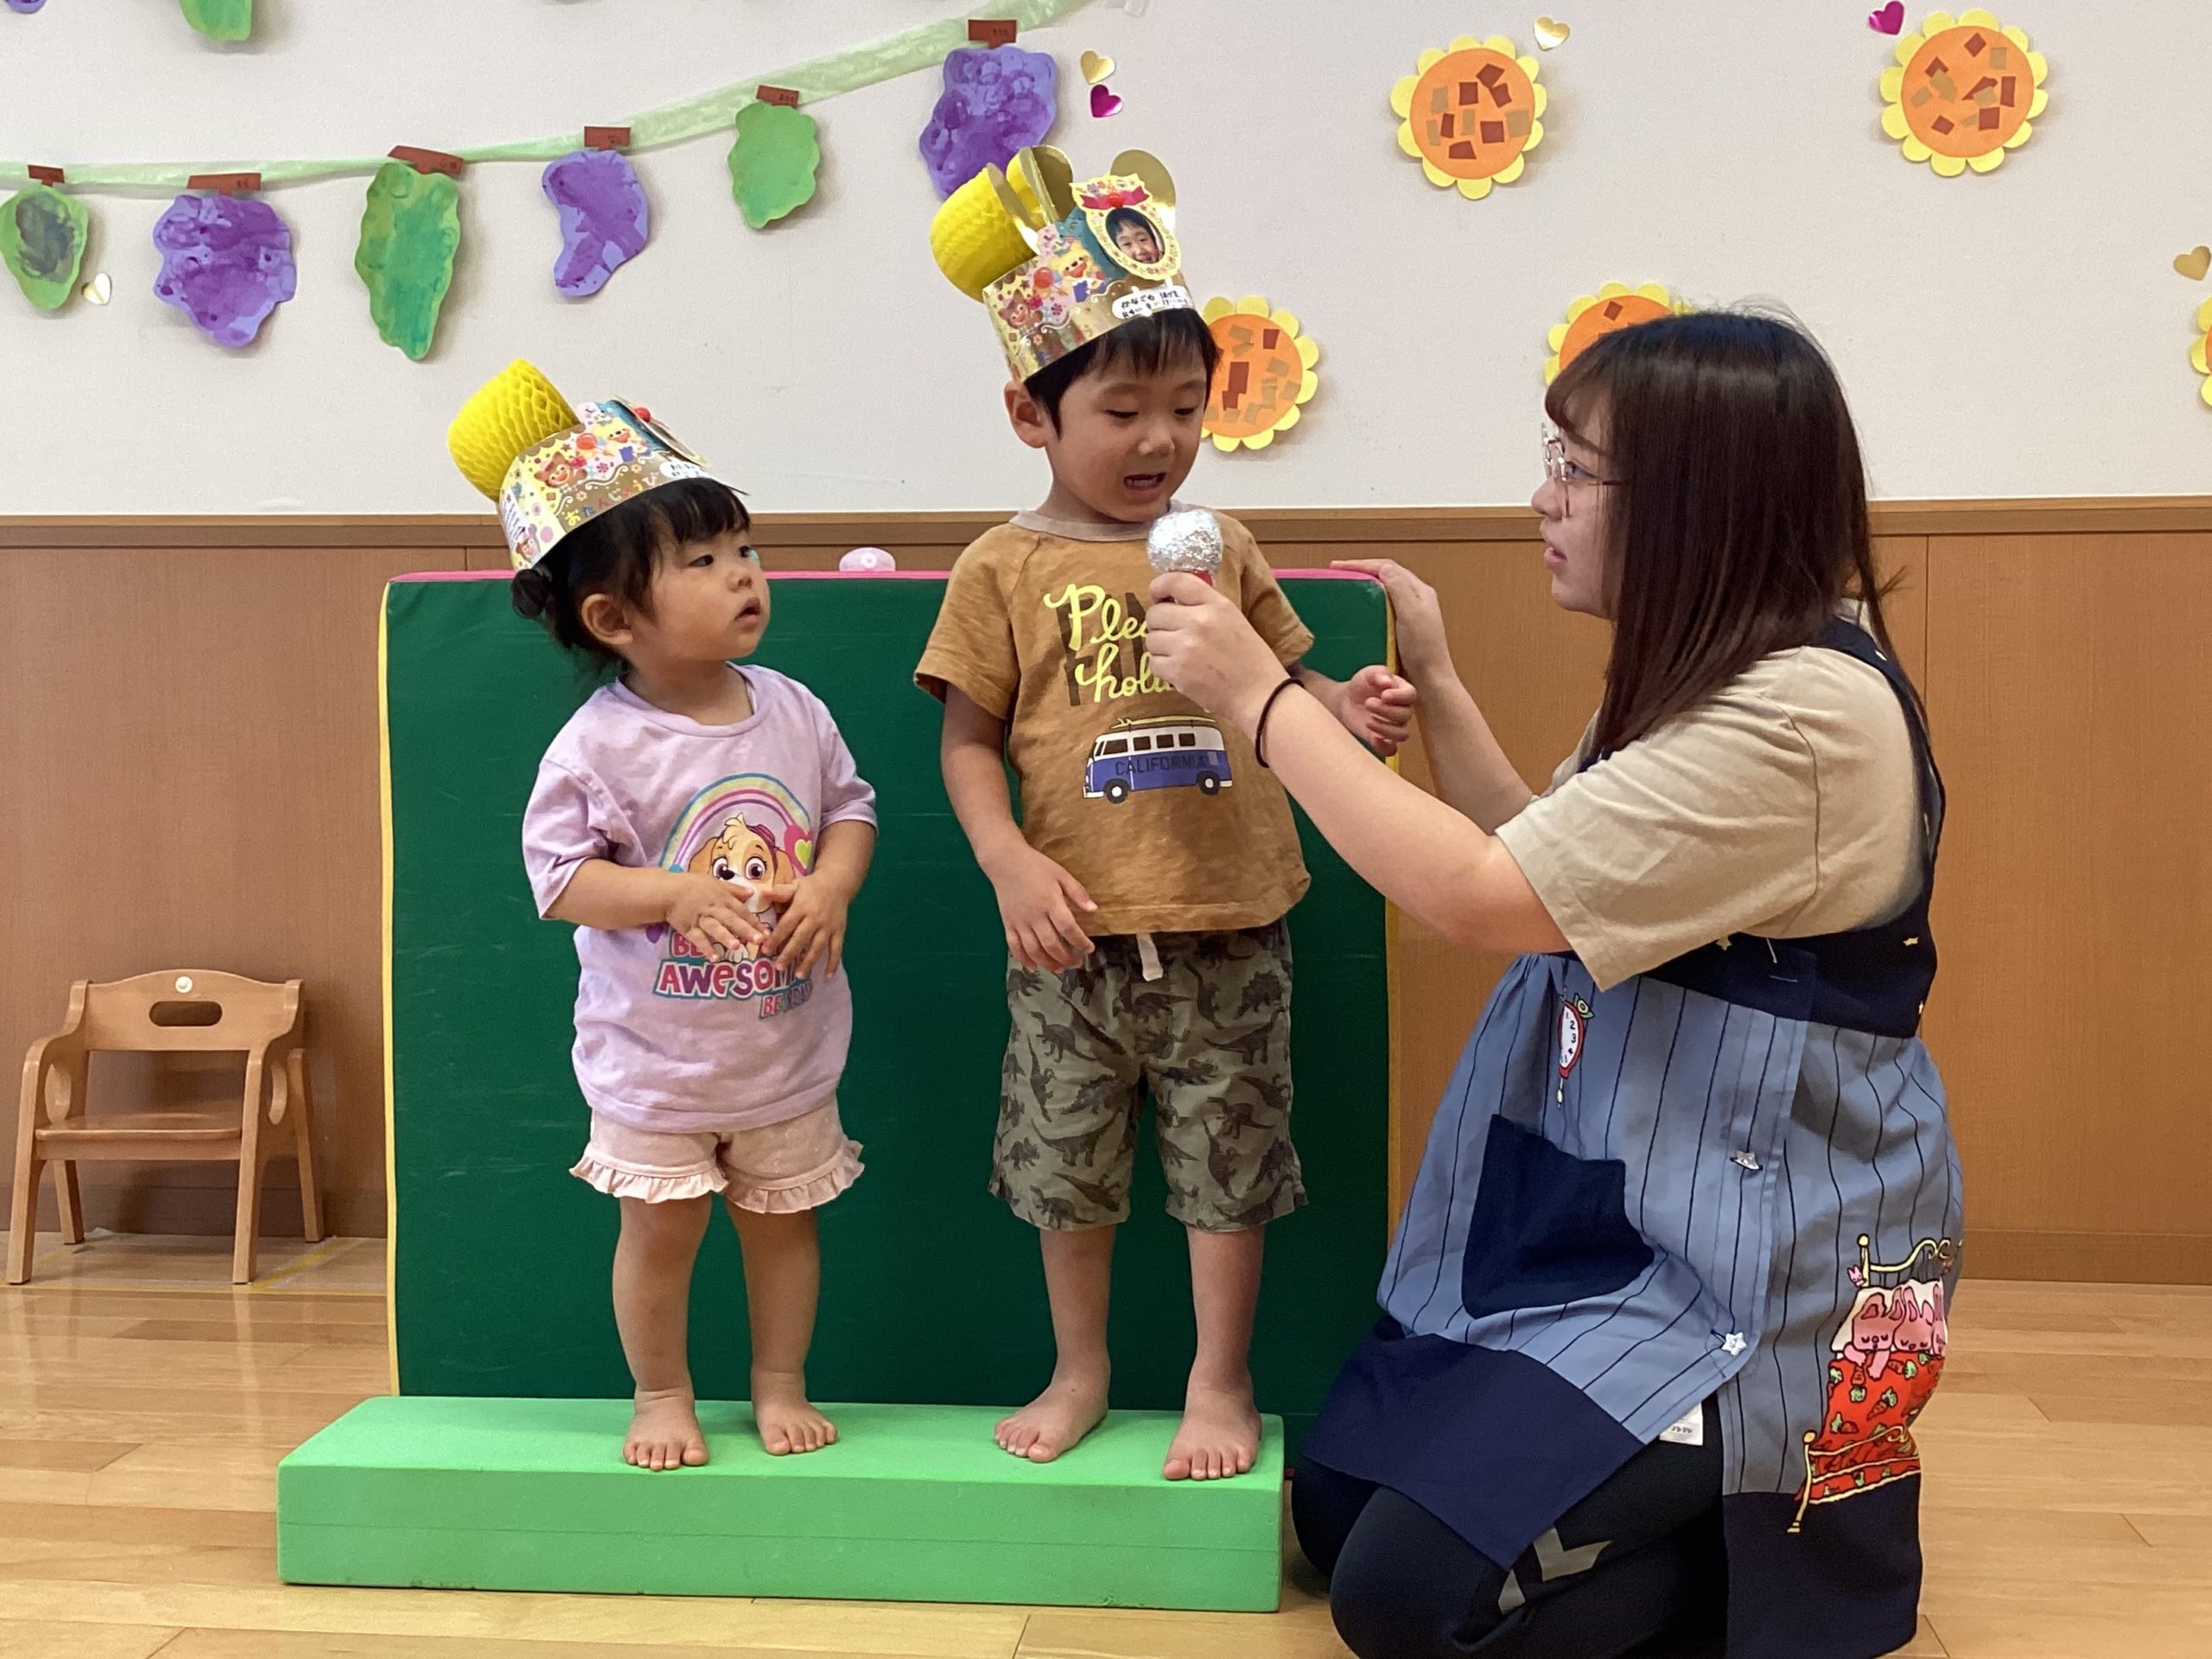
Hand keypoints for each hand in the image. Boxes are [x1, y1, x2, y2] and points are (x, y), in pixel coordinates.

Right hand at [663, 871, 789, 963]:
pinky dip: (705, 948)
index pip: (741, 911)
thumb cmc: (693, 885)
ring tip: (736, 946)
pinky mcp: (688, 929)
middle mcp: (714, 909)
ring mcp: (701, 919)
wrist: (668, 891)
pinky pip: (698, 939)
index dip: (754, 922)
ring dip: (725, 937)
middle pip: (731, 920)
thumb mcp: (715, 882)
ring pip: (715, 928)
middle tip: (758, 940)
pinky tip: (714, 957)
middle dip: (745, 930)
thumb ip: (734, 889)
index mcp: (722, 898)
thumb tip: (752, 893)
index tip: (767, 933)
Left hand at [765, 873, 854, 978]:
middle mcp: (815, 918)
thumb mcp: (796, 884)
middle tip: (779, 968)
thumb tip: (763, 894)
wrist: (838, 883)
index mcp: (802, 906)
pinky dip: (833, 962)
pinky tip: (828, 976)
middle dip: (789, 954)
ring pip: (818, 946)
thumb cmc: (812, 886)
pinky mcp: (839, 931)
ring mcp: (828, 926)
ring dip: (809, 961)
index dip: (776, 938)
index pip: (787, 924)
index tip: (765, 951)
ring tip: (799, 974)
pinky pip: (837, 949)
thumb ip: (780, 892)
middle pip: (801, 938)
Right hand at [984, 842, 1095, 971]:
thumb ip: (1077, 893)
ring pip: (1034, 950)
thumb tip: (1093, 910)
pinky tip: (1034, 967)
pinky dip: (1023, 959)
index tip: (1089, 948)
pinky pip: (1014, 946)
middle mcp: (1034, 915)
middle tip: (1077, 962)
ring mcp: (1019, 921)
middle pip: (1052, 944)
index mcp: (1050, 902)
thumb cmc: (1035, 865)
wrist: (1005, 861)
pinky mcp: (1008, 923)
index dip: (1080, 942)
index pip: (1068, 928)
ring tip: (1060, 968)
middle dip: (1067, 957)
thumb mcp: (1060, 874)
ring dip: (1048, 963)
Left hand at [1143, 573, 1291, 731]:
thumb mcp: (1234, 619)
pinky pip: (1153, 663)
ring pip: (1151, 639)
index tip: (1157, 595)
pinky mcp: (1177, 671)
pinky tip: (1181, 670)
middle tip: (1173, 634)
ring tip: (1180, 654)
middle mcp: (1198, 621)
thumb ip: (1205, 606)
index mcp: (1216, 605)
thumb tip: (1172, 600)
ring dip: (1161, 647)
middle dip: (1160, 624)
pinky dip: (1163, 667)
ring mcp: (1185, 647)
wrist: (1259, 694)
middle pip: (1155, 613)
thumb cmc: (1250, 658)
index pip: (1175, 581)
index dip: (1159, 586)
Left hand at [1330, 664, 1418, 756]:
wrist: (1347, 700)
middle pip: (1405, 715)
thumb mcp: (1368, 673)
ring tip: (1368, 721)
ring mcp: (1394, 726)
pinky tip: (1373, 738)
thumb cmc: (1362, 684)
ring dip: (1386, 729)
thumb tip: (1388, 681)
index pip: (1411, 696)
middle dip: (1386, 711)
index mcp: (1403, 692)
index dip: (1399, 697)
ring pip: (1402, 734)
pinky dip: (1384, 747)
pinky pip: (1391, 750)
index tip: (1383, 695)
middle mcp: (1403, 710)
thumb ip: (1378, 674)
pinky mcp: (1383, 739)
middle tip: (1368, 703)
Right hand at [1333, 560, 1451, 682]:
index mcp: (1419, 591)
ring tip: (1342, 589)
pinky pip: (1380, 608)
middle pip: (1384, 576)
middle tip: (1335, 574)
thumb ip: (1399, 588)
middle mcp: (1414, 599)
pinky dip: (1365, 604)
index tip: (1336, 567)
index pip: (1387, 568)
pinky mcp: (1400, 629)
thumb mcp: (1412, 614)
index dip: (1361, 564)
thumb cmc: (1423, 650)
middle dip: (1360, 572)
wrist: (1430, 683)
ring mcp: (1407, 614)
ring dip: (1362, 586)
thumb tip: (1383, 567)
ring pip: (1382, 591)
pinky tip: (1354, 612)